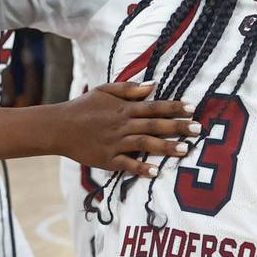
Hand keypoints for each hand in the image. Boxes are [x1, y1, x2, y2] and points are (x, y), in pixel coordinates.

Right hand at [53, 82, 203, 174]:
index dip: (173, 107)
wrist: (58, 127)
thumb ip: (129, 89)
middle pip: (154, 125)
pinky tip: (156, 172)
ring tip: (185, 150)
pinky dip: (141, 168)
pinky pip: (127, 164)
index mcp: (123, 108)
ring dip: (166, 147)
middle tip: (198, 129)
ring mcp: (115, 143)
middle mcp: (122, 125)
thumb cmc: (83, 107)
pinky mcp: (107, 159)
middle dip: (177, 127)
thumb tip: (153, 85)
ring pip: (145, 144)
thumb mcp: (104, 90)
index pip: (153, 106)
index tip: (192, 108)